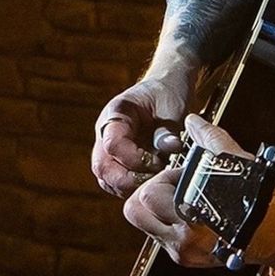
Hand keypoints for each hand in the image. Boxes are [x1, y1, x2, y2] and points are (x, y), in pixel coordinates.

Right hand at [91, 72, 196, 197]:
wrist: (166, 87)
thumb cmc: (167, 93)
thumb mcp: (172, 106)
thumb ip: (168, 129)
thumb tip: (172, 148)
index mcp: (115, 113)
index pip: (113, 144)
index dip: (135, 159)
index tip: (159, 162)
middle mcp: (105, 132)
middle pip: (102, 167)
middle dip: (129, 179)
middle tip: (156, 179)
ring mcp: (107, 148)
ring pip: (106, 178)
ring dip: (130, 187)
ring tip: (156, 181)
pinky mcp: (116, 160)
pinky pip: (115, 182)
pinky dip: (132, 188)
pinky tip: (152, 183)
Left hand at [123, 114, 258, 266]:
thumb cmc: (263, 204)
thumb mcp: (239, 164)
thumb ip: (212, 140)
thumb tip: (194, 122)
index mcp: (192, 217)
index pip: (149, 194)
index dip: (164, 176)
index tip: (184, 173)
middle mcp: (183, 240)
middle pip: (136, 211)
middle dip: (151, 192)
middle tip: (174, 185)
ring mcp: (182, 251)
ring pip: (144, 224)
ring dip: (156, 207)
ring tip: (181, 197)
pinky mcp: (185, 258)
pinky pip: (160, 235)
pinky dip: (168, 219)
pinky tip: (190, 210)